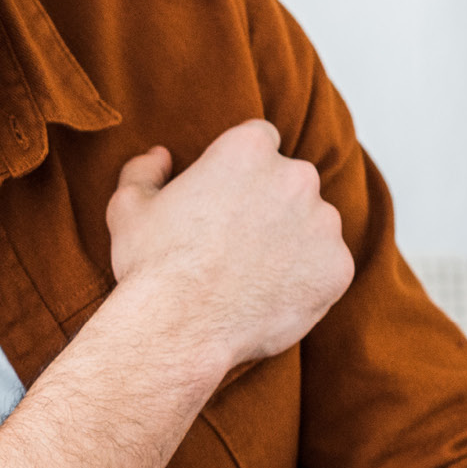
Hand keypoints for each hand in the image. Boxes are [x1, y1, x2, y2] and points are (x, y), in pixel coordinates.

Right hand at [102, 120, 352, 378]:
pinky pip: (326, 267)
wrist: (179, 328)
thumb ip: (145, 171)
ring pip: (313, 224)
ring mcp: (323, 223)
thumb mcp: (129, 207)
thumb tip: (160, 156)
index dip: (241, 168)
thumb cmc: (152, 264)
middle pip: (291, 180)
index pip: (260, 140)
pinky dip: (305, 279)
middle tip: (235, 240)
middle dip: (270, 202)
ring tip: (251, 274)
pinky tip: (268, 296)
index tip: (226, 195)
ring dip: (291, 240)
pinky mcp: (337, 267)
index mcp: (248, 149)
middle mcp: (295, 176)